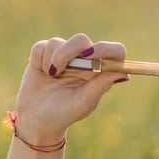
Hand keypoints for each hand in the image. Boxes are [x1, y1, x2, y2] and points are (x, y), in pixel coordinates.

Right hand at [11, 33, 126, 145]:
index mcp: (99, 72)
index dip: (105, 48)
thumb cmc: (63, 114)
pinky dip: (38, 60)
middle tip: (58, 72)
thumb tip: (122, 73)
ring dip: (51, 61)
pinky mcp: (45, 52)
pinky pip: (41, 47)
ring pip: (57, 42)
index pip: (114, 51)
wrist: (36, 118)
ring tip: (51, 77)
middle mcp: (84, 60)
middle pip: (82, 40)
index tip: (88, 55)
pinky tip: (42, 73)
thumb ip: (100, 87)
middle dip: (67, 54)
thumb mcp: (82, 104)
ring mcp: (64, 54)